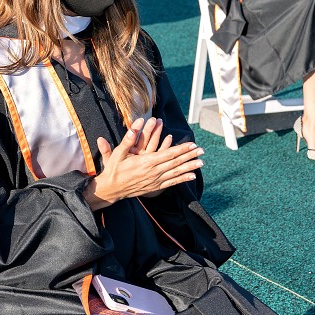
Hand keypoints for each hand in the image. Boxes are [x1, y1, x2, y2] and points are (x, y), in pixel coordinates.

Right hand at [85, 118, 203, 209]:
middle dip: (190, 156)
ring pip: (176, 173)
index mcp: (146, 162)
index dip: (182, 149)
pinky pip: (172, 183)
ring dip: (189, 167)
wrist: (111, 189)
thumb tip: (135, 125)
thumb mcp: (118, 153)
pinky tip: (192, 176)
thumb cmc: (114, 169)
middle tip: (202, 150)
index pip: (168, 154)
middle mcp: (153, 172)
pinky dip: (182, 179)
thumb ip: (128, 139)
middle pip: (176, 163)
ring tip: (201, 162)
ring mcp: (155, 181)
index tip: (192, 144)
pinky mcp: (155, 187)